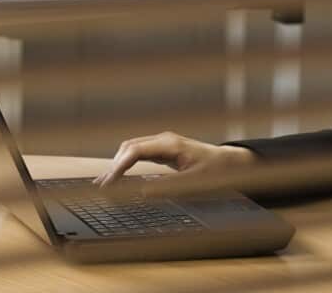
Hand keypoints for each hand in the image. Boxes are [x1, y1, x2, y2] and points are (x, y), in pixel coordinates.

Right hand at [92, 131, 256, 186]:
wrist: (229, 162)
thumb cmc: (214, 171)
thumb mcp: (192, 182)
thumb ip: (167, 187)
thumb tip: (141, 192)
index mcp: (170, 144)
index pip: (135, 150)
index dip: (118, 166)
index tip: (108, 182)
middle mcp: (164, 139)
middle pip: (129, 147)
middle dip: (114, 166)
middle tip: (102, 187)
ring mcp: (163, 142)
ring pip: (131, 148)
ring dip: (117, 164)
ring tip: (104, 182)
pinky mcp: (163, 148)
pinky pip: (138, 152)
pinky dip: (125, 163)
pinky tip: (116, 175)